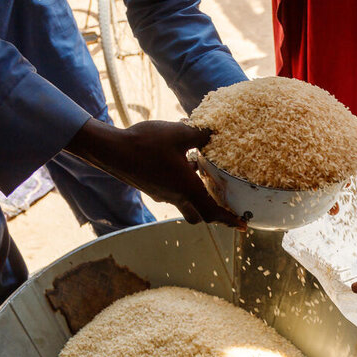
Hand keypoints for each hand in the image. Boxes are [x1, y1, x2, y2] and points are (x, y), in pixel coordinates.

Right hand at [66, 118, 245, 228]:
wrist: (112, 150)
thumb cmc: (145, 143)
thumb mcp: (179, 133)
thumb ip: (201, 134)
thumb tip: (216, 131)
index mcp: (186, 189)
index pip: (213, 212)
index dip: (230, 220)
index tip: (244, 225)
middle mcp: (176, 197)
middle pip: (200, 215)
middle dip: (215, 215)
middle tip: (228, 206)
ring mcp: (162, 195)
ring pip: (187, 204)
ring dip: (199, 197)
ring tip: (208, 178)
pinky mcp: (153, 188)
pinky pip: (175, 194)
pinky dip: (185, 187)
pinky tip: (186, 163)